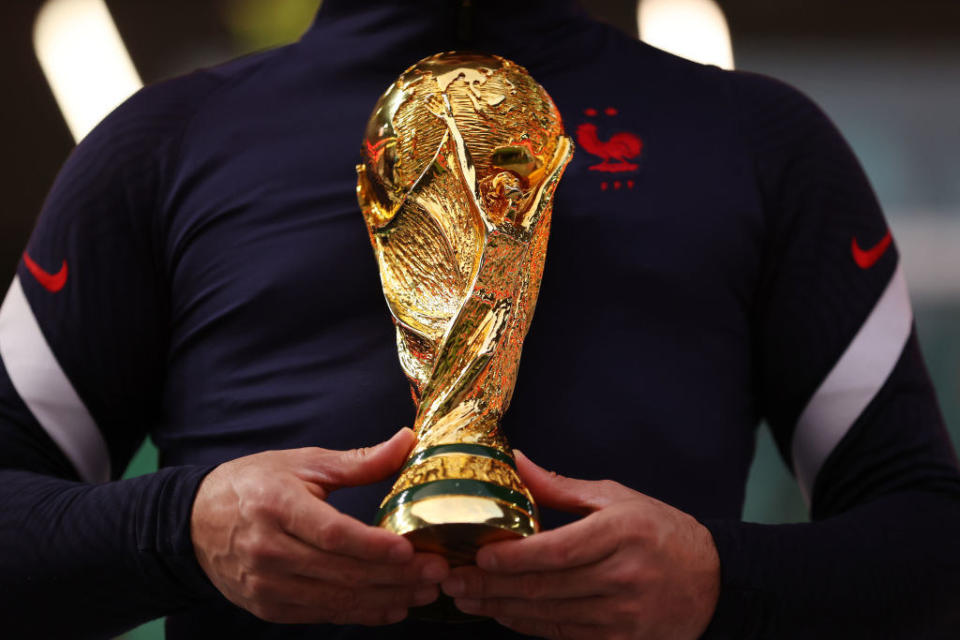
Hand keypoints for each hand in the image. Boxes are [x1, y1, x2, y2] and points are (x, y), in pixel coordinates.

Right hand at [190, 428, 448, 624]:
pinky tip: (392, 607)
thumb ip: (359, 461)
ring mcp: (266, 584)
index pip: (331, 533)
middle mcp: (268, 550)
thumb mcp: (304, 464)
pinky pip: (322, 615)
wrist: (197, 521)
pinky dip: (361, 614)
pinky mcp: (268, 607)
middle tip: (437, 572)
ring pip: (336, 600)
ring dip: (386, 599)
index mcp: (277, 506)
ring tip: (425, 592)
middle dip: (395, 577)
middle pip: (341, 572)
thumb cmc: (256, 484)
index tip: (411, 550)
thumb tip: (408, 440)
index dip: (373, 546)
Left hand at [440, 451, 719, 638]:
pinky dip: (529, 626)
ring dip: (502, 608)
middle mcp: (624, 576)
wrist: (712, 582)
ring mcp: (625, 615)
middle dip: (492, 586)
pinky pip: (564, 635)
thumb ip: (560, 487)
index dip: (516, 557)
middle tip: (453, 580)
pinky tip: (502, 614)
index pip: (560, 550)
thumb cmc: (659, 531)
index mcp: (622, 532)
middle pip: (546, 586)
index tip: (480, 555)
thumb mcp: (616, 498)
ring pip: (549, 615)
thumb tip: (512, 460)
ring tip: (466, 597)